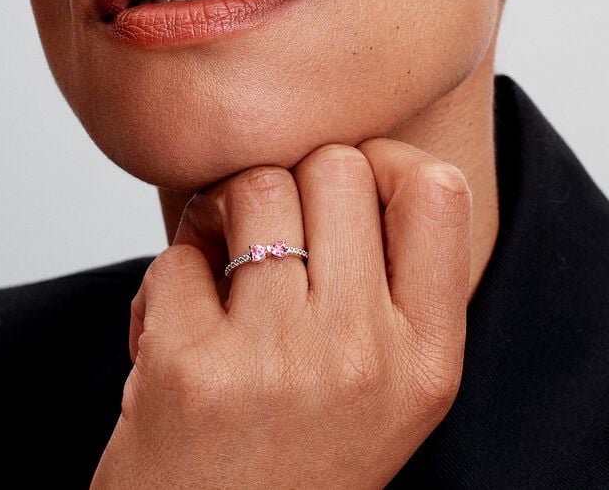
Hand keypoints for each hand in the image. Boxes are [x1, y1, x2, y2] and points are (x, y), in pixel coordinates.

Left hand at [90, 140, 472, 488]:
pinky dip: (170, 275)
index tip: (340, 189)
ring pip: (257, 187)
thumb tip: (358, 155)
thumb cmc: (292, 453)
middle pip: (338, 168)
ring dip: (225, 208)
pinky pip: (178, 252)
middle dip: (294, 179)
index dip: (383, 162)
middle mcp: (365, 358)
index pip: (437, 191)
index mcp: (427, 358)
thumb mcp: (385, 383)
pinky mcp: (192, 371)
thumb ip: (390, 282)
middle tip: (270, 226)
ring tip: (218, 257)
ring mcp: (279, 363)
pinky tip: (177, 322)